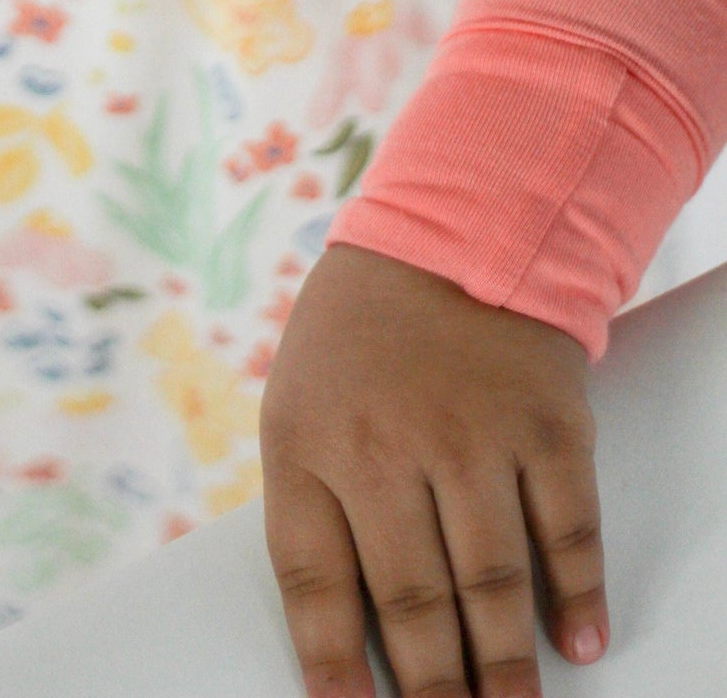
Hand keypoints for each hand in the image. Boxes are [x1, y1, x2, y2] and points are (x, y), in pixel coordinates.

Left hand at [260, 243, 607, 697]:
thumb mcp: (300, 402)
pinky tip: (579, 643)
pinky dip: (577, 596)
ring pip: (492, 584)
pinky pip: (567, 531)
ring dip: (505, 665)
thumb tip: (340, 631)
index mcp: (307, 441)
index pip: (313, 585)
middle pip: (413, 603)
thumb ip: (314, 504)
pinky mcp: (545, 422)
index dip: (331, 668)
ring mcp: (470, 434)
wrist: (449, 228)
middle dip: (434, 689)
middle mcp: (385, 444)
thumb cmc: (360, 336)